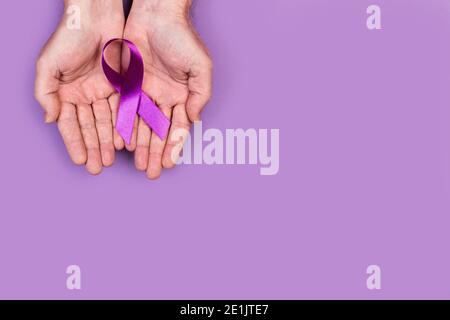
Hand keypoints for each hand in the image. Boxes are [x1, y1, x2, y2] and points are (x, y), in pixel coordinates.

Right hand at [35, 0, 124, 173]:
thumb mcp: (48, 66)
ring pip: (107, 122)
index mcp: (65, 93)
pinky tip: (126, 140)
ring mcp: (103, 91)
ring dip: (108, 141)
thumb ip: (45, 94)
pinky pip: (123, 109)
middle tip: (98, 167)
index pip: (70, 124)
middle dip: (93, 148)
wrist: (96, 17)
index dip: (75, 143)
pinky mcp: (121, 85)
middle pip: (90, 127)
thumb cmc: (68, 38)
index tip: (80, 161)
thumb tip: (50, 120)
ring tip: (112, 159)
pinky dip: (123, 125)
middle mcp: (84, 95)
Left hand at [124, 0, 212, 178]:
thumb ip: (200, 95)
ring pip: (141, 124)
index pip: (177, 127)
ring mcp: (145, 91)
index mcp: (182, 95)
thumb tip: (194, 120)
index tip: (168, 164)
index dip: (173, 146)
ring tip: (138, 164)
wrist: (156, 14)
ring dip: (141, 145)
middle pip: (158, 130)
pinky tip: (125, 143)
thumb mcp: (201, 68)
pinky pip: (125, 109)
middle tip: (150, 173)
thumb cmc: (182, 38)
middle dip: (155, 152)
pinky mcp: (128, 83)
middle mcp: (163, 97)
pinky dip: (125, 126)